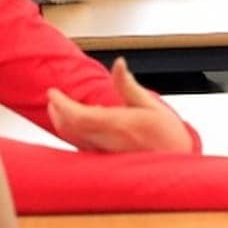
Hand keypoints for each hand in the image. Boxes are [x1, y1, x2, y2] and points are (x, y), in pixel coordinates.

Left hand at [45, 58, 192, 153]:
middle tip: (54, 98)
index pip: (79, 115)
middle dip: (57, 111)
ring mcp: (102, 153)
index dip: (61, 104)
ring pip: (71, 138)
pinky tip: (79, 122)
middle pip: (69, 128)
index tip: (52, 92)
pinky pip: (79, 145)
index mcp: (118, 124)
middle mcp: (106, 141)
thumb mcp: (151, 104)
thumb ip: (128, 85)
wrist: (175, 163)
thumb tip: (118, 64)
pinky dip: (72, 132)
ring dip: (61, 122)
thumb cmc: (166, 135)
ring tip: (60, 107)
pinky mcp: (102, 160)